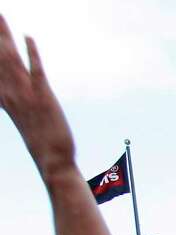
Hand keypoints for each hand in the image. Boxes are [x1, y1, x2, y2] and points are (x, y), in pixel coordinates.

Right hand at [0, 22, 76, 176]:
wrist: (52, 160)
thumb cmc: (41, 141)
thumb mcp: (23, 117)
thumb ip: (15, 100)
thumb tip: (11, 90)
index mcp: (4, 97)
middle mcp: (11, 93)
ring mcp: (26, 94)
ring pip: (12, 59)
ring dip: (5, 36)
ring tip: (0, 16)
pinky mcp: (44, 97)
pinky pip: (36, 70)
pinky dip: (33, 53)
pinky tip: (29, 37)